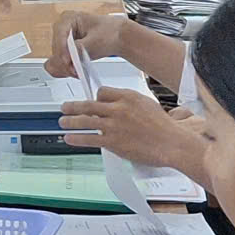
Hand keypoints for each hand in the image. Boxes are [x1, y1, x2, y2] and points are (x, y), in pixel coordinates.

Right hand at [47, 11, 131, 78]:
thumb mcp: (95, 41)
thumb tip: (69, 56)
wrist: (118, 37)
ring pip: (57, 56)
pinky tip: (74, 71)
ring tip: (76, 72)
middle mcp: (63, 28)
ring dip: (65, 66)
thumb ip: (80, 48)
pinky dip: (66, 68)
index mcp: (69, 18)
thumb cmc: (110, 32)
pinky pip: (61, 61)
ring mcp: (64, 39)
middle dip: (64, 61)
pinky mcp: (67, 50)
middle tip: (74, 70)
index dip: (62, 49)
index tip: (67, 61)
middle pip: (57, 47)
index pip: (60, 34)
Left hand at [60, 87, 184, 166]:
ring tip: (62, 121)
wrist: (173, 143)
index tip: (91, 101)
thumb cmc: (165, 128)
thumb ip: (131, 104)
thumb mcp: (148, 105)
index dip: (95, 97)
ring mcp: (114, 125)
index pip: (102, 92)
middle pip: (89, 104)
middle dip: (73, 106)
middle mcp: (118, 108)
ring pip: (85, 120)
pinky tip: (68, 137)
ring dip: (70, 120)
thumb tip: (119, 107)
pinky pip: (89, 138)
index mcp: (128, 97)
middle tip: (65, 107)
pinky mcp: (112, 141)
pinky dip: (76, 138)